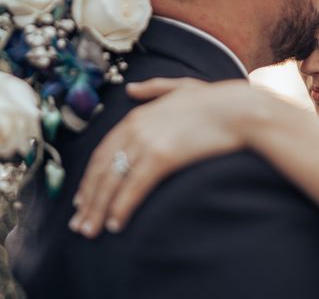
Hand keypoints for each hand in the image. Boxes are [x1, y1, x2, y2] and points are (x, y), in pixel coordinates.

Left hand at [69, 78, 251, 237]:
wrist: (239, 110)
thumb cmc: (215, 101)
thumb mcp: (180, 87)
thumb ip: (153, 88)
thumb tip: (130, 89)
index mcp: (135, 116)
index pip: (102, 153)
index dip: (89, 179)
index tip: (82, 200)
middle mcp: (134, 128)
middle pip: (102, 170)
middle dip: (88, 200)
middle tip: (79, 225)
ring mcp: (146, 142)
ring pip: (113, 181)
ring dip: (99, 209)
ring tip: (91, 231)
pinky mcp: (162, 157)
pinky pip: (134, 187)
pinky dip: (121, 207)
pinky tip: (115, 224)